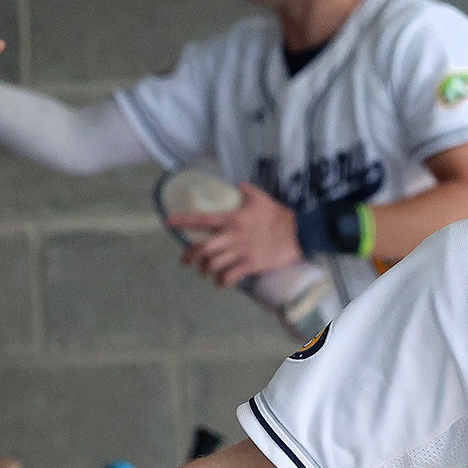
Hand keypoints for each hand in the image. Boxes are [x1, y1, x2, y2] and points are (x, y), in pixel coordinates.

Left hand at [171, 182, 301, 287]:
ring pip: (213, 265)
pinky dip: (222, 282)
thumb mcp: (262, 198)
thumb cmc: (280, 215)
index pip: (202, 219)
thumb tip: (238, 185)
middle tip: (186, 261)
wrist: (299, 233)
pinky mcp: (251, 265)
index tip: (168, 224)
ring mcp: (241, 252)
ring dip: (205, 270)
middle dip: (189, 256)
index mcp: (232, 219)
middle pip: (202, 249)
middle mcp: (232, 236)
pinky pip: (230, 277)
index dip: (183, 221)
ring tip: (205, 272)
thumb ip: (247, 191)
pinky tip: (221, 282)